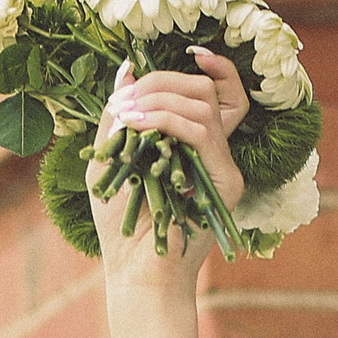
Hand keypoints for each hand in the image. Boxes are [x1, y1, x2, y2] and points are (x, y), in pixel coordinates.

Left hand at [89, 47, 250, 286]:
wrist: (135, 274)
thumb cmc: (120, 226)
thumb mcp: (110, 159)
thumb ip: (118, 116)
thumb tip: (126, 67)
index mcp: (191, 145)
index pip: (202, 92)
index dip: (180, 69)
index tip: (141, 62)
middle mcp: (213, 153)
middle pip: (204, 91)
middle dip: (161, 82)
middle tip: (125, 95)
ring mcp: (223, 166)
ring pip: (204, 105)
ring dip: (159, 99)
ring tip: (124, 112)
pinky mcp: (227, 182)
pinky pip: (203, 132)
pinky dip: (166, 120)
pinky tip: (136, 124)